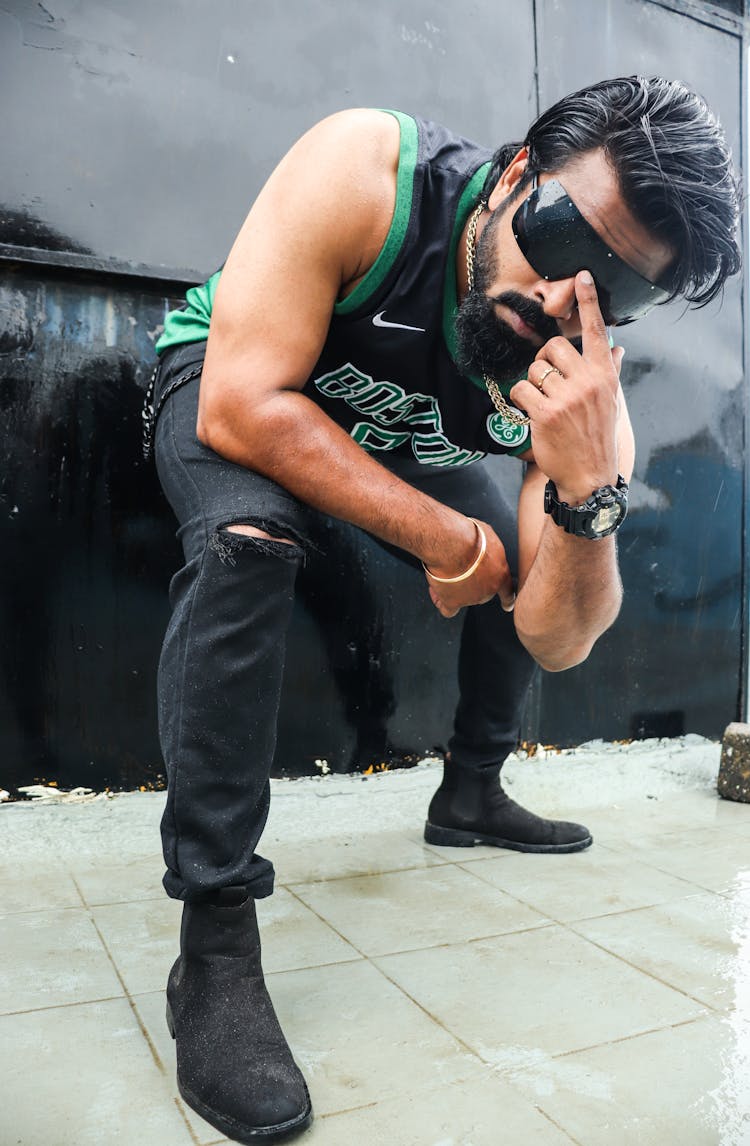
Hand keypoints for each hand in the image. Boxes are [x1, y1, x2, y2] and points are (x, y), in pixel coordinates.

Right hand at [424, 518, 514, 618]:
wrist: (452, 545)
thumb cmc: (468, 536)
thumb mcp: (486, 536)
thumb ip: (486, 548)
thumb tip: (480, 546)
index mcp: (500, 574)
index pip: (507, 591)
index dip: (507, 599)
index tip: (507, 605)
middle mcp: (488, 590)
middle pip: (480, 592)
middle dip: (470, 581)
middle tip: (458, 568)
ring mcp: (471, 598)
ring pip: (462, 598)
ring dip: (453, 587)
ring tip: (442, 572)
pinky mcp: (453, 601)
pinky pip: (448, 609)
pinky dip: (441, 602)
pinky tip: (436, 593)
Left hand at [510, 271, 624, 504]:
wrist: (589, 477)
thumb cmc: (598, 437)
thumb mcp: (611, 403)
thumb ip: (611, 371)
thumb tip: (617, 347)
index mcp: (604, 376)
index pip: (597, 331)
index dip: (589, 301)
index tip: (582, 276)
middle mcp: (587, 382)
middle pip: (553, 347)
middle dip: (544, 360)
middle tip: (546, 380)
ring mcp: (566, 398)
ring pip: (534, 369)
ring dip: (532, 384)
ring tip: (542, 403)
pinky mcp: (544, 414)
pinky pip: (520, 391)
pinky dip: (519, 400)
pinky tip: (530, 413)